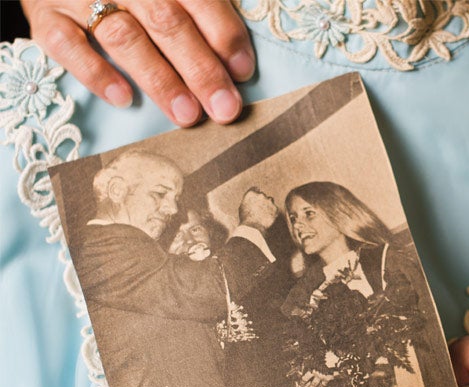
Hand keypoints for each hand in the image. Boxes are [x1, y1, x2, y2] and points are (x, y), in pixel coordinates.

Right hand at [21, 0, 253, 125]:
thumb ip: (195, 9)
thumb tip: (234, 59)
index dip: (222, 33)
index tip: (243, 72)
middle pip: (167, 22)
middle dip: (200, 68)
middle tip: (225, 109)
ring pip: (125, 37)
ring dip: (160, 79)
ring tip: (187, 115)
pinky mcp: (48, 16)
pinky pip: (67, 45)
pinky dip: (96, 72)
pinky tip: (123, 99)